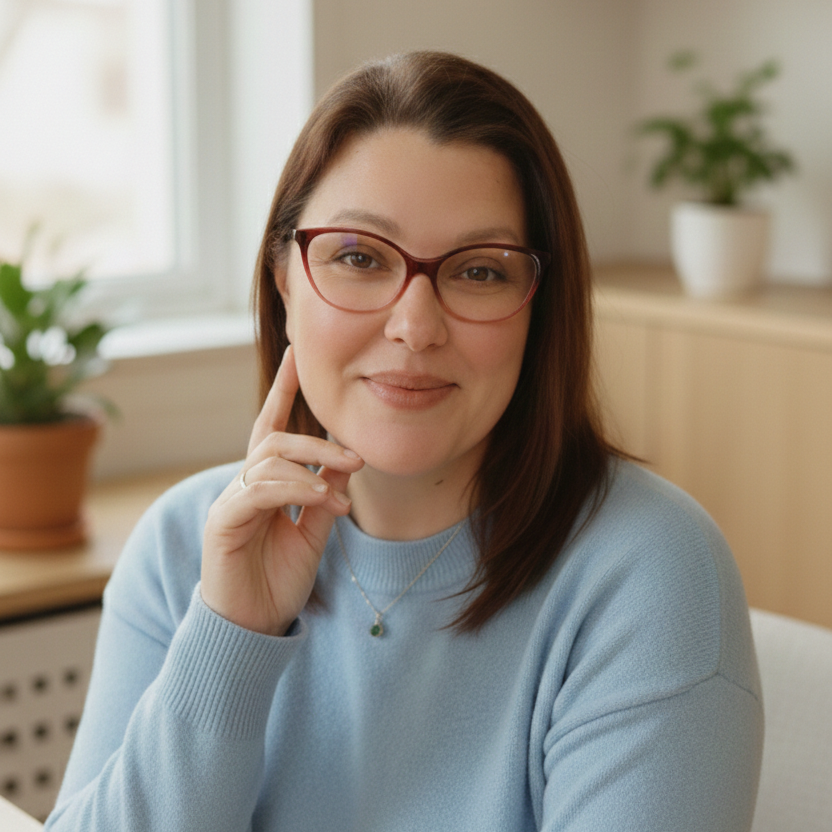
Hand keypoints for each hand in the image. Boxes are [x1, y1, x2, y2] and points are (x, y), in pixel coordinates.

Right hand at [201, 345, 363, 634]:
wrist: (253, 627)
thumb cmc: (278, 580)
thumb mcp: (313, 532)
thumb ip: (324, 495)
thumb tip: (347, 460)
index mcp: (265, 485)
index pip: (272, 427)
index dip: (283, 391)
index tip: (296, 356)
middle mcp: (244, 486)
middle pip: (274, 439)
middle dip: (316, 439)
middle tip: (355, 454)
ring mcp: (231, 502)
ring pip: (268, 459)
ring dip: (312, 468)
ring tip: (343, 488)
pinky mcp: (224, 522)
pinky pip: (259, 490)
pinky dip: (296, 489)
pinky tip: (323, 499)